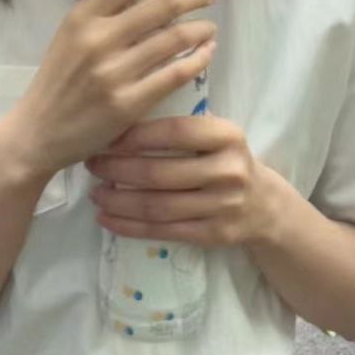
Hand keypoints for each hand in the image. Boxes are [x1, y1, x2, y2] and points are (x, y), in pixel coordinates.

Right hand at [10, 0, 218, 177]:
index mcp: (82, 16)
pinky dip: (199, 58)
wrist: (39, 131)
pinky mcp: (129, 103)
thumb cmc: (59, 79)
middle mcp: (99, 39)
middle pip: (164, 4)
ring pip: (176, 38)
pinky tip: (205, 53)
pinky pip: (176, 74)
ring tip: (208, 27)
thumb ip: (106, 12)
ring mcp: (115, 73)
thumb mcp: (71, 34)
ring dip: (202, 28)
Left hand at [84, 114, 274, 248]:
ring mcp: (223, 206)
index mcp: (227, 136)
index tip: (106, 136)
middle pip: (160, 173)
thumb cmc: (225, 160)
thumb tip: (120, 119)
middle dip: (118, 169)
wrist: (263, 205)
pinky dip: (129, 226)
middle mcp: (229, 171)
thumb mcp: (215, 135)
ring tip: (95, 193)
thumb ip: (180, 127)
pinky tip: (106, 218)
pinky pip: (163, 231)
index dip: (136, 135)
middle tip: (91, 164)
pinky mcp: (214, 235)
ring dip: (119, 200)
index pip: (175, 132)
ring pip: (158, 206)